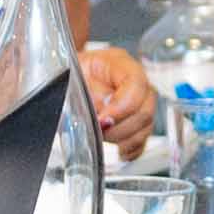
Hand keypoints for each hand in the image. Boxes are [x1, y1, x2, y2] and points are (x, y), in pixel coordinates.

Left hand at [78, 42, 162, 161]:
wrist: (68, 76)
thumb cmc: (70, 73)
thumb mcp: (73, 77)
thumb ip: (89, 94)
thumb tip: (103, 117)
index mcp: (120, 63)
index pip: (136, 84)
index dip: (121, 108)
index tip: (102, 120)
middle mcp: (137, 82)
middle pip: (144, 111)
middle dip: (118, 128)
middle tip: (98, 131)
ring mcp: (141, 102)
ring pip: (145, 128)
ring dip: (122, 139)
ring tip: (101, 137)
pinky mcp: (139, 121)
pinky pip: (143, 141)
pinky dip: (129, 150)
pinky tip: (116, 149)